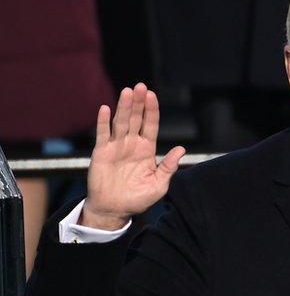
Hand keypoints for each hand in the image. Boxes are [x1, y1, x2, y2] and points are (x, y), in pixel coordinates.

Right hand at [81, 83, 184, 229]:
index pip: (150, 125)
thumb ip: (169, 167)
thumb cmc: (138, 198)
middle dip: (139, 103)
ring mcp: (116, 147)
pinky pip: (103, 135)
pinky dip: (103, 122)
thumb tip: (182, 149)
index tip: (152, 95)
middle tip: (141, 86)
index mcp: (147, 149)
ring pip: (121, 123)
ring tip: (127, 92)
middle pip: (136, 119)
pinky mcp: (101, 153)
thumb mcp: (159, 184)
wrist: (115, 209)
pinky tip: (105, 109)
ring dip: (123, 107)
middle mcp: (132, 144)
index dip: (152, 110)